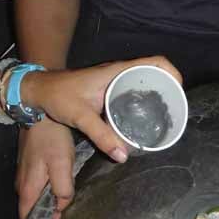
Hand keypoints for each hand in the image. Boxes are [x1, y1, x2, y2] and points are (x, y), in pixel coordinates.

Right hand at [16, 119, 75, 218]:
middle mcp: (22, 186)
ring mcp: (24, 174)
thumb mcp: (62, 165)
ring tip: (67, 197)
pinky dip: (49, 187)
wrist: (39, 112)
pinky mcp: (29, 165)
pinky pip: (38, 184)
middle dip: (48, 213)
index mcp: (27, 190)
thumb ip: (62, 189)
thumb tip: (61, 206)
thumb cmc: (51, 139)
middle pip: (33, 209)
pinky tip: (61, 181)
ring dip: (50, 199)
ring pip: (37, 196)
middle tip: (68, 211)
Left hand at [21, 56, 182, 165]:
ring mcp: (114, 79)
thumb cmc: (58, 96)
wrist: (39, 90)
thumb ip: (101, 136)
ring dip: (156, 95)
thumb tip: (124, 156)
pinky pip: (132, 90)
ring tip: (163, 117)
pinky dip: (142, 101)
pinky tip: (142, 120)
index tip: (179, 92)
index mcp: (116, 71)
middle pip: (154, 73)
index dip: (173, 73)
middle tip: (174, 111)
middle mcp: (118, 72)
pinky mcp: (108, 88)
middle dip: (168, 88)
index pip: (155, 62)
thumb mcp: (80, 116)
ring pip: (143, 83)